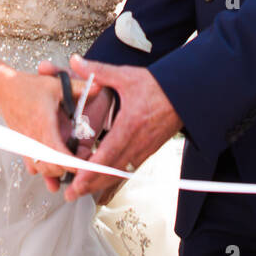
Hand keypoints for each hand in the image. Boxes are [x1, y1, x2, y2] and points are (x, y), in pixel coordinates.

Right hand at [0, 67, 94, 189]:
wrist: (2, 89)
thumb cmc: (28, 86)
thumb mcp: (56, 84)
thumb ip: (79, 87)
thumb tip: (100, 86)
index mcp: (44, 124)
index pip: (58, 152)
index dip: (72, 163)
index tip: (84, 166)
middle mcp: (33, 138)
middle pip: (51, 167)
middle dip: (67, 169)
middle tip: (82, 166)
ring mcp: (26, 144)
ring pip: (41, 169)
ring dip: (56, 172)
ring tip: (69, 168)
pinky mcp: (22, 146)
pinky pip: (32, 166)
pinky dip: (43, 169)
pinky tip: (52, 166)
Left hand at [62, 55, 181, 203]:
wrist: (185, 94)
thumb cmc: (157, 86)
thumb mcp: (126, 76)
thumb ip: (98, 71)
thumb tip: (75, 61)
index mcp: (130, 124)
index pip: (108, 153)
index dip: (91, 169)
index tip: (76, 179)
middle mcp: (138, 141)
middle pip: (111, 171)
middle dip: (90, 184)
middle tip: (70, 194)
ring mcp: (144, 149)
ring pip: (119, 173)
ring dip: (99, 184)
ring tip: (80, 191)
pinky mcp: (148, 151)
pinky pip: (128, 169)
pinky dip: (112, 177)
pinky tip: (99, 181)